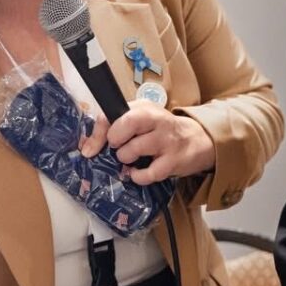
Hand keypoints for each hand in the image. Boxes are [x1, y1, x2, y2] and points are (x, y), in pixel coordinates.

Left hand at [78, 102, 214, 183]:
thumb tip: (87, 148)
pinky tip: (139, 173)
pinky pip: (148, 173)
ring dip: (126, 159)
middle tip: (119, 148)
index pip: (113, 115)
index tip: (90, 149)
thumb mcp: (142, 119)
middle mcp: (157, 120)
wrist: (199, 140)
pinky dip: (138, 176)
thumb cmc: (162, 130)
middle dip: (115, 141)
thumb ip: (115, 127)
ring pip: (133, 150)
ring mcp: (166, 141)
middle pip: (127, 124)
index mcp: (145, 108)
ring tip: (131, 159)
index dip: (98, 133)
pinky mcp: (173, 161)